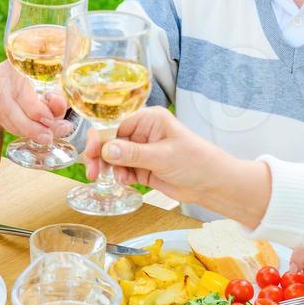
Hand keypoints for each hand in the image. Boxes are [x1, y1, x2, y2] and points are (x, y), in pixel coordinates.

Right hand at [0, 60, 72, 143]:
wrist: (34, 70)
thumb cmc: (50, 74)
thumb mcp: (59, 82)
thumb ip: (59, 95)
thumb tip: (57, 105)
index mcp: (17, 62)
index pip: (20, 90)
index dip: (34, 109)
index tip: (50, 120)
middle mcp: (2, 76)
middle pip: (9, 107)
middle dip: (30, 127)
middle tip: (48, 137)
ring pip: (5, 117)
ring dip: (26, 131)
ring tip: (46, 137)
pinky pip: (4, 122)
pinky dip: (20, 130)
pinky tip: (34, 132)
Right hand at [81, 107, 249, 207]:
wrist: (213, 184)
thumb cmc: (197, 161)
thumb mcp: (162, 156)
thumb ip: (132, 154)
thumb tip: (106, 150)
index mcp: (149, 119)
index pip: (116, 124)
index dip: (100, 138)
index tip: (90, 153)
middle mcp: (144, 132)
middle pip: (111, 141)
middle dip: (101, 155)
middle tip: (93, 171)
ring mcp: (143, 151)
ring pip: (115, 157)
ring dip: (111, 168)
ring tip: (117, 179)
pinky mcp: (144, 167)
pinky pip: (124, 170)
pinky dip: (121, 176)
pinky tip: (126, 182)